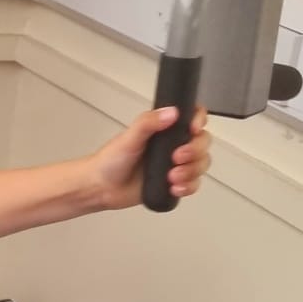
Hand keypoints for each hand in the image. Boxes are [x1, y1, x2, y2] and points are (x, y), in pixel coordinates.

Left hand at [89, 104, 211, 210]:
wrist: (100, 188)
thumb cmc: (109, 161)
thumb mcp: (128, 138)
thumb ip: (148, 123)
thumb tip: (170, 112)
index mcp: (164, 128)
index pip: (192, 117)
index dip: (199, 120)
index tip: (193, 129)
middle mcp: (173, 144)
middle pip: (202, 142)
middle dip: (195, 151)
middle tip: (177, 158)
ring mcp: (175, 164)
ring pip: (201, 163)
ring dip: (192, 171)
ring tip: (172, 177)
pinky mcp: (173, 182)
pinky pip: (193, 183)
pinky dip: (189, 186)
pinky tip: (175, 188)